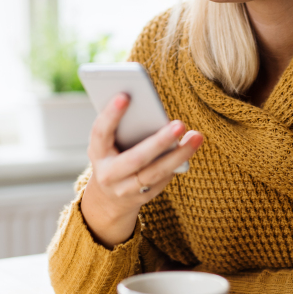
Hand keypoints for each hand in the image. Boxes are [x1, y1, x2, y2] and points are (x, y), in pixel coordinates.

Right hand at [80, 93, 203, 248]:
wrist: (108, 197)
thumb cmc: (113, 156)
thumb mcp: (109, 143)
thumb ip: (122, 127)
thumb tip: (150, 108)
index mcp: (96, 152)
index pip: (100, 132)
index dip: (110, 114)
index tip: (125, 95)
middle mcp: (108, 174)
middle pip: (136, 158)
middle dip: (159, 141)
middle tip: (180, 124)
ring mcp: (125, 189)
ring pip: (155, 173)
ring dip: (178, 154)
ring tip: (196, 136)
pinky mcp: (142, 198)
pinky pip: (162, 179)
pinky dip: (177, 163)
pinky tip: (189, 148)